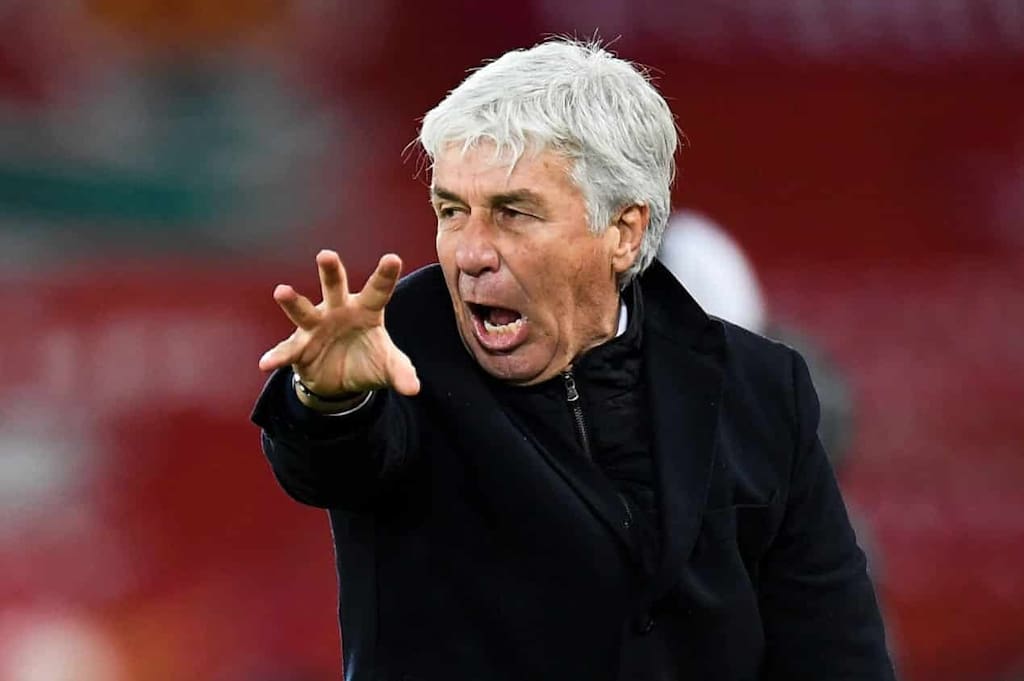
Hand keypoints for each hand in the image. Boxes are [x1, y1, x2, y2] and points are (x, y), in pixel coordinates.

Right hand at [258, 250, 420, 397]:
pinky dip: (277, 357)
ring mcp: (315, 327)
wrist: (340, 381)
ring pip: (304, 310)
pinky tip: (267, 363)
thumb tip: (414, 389)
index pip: (378, 291)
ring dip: (293, 302)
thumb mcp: (388, 367)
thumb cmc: (367, 360)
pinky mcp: (298, 348)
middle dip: (330, 271)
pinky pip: (287, 351)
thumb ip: (401, 372)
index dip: (385, 275)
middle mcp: (338, 311)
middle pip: (335, 287)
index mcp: (365, 310)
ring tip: (281, 291)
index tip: (393, 258)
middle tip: (327, 255)